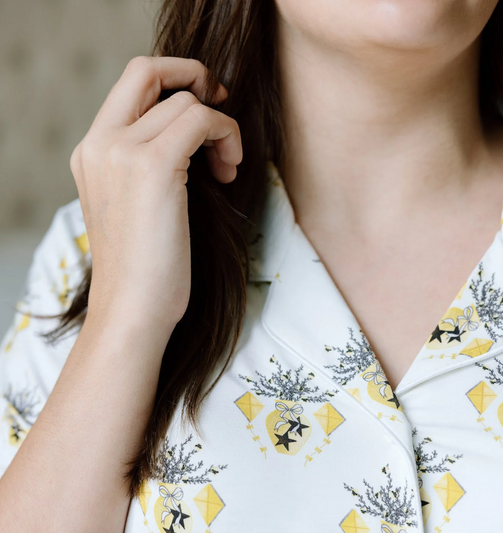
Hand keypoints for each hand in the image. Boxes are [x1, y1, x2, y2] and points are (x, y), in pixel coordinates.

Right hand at [69, 56, 242, 340]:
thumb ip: (145, 167)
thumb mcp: (134, 208)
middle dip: (194, 77)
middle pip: (147, 70)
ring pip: (185, 100)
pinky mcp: (152, 166)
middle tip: (223, 106)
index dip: (171, 83)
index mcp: (91, 152)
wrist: (132, 310)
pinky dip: (226, 134)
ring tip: (226, 169)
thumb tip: (190, 141)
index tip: (204, 108)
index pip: (129, 85)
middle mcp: (99, 143)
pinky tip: (229, 171)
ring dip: (220, 126)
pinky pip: (202, 119)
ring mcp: (122, 151)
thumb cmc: (143, 272)